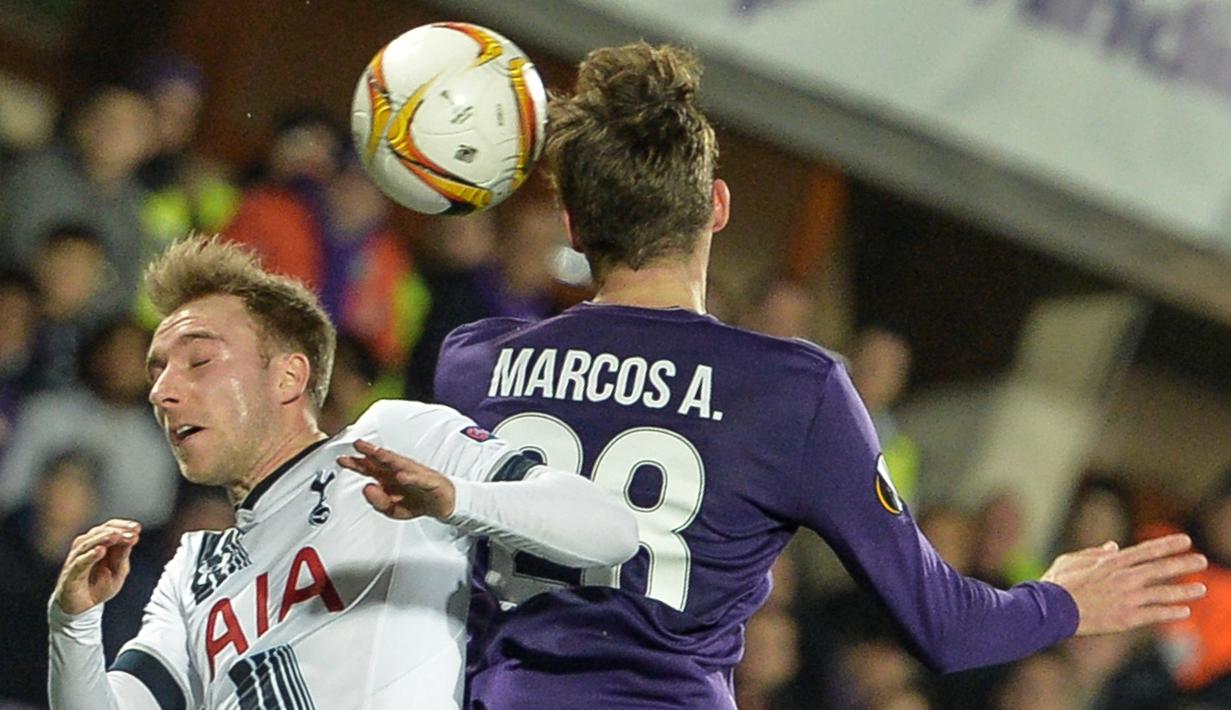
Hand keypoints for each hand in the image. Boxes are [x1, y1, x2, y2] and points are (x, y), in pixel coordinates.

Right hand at [54, 519, 140, 614]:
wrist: (82, 608)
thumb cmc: (99, 585)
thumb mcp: (118, 570)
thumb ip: (123, 555)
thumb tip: (133, 537)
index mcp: (98, 544)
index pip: (108, 528)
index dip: (122, 526)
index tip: (137, 528)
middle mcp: (84, 549)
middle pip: (98, 532)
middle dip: (116, 531)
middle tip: (131, 532)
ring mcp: (75, 560)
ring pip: (86, 544)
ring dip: (102, 539)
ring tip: (116, 536)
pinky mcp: (70, 575)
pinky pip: (79, 563)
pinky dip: (89, 555)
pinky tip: (100, 551)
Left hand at [337, 439, 455, 519]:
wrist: (442, 504)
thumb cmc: (417, 502)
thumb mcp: (393, 510)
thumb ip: (378, 502)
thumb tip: (367, 488)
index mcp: (388, 477)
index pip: (369, 468)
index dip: (355, 463)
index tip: (341, 459)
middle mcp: (400, 471)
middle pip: (382, 460)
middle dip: (370, 452)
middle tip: (357, 444)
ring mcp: (414, 474)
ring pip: (400, 464)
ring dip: (389, 458)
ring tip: (378, 453)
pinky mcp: (429, 481)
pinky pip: (418, 478)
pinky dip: (410, 477)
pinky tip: (402, 476)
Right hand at [1042, 533, 1206, 635]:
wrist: (1050, 609)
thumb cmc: (1056, 583)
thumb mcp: (1070, 560)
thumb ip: (1095, 553)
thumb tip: (1114, 546)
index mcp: (1111, 562)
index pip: (1146, 550)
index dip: (1167, 545)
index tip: (1186, 540)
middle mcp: (1123, 578)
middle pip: (1160, 569)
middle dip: (1183, 564)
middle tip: (1202, 560)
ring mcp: (1127, 599)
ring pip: (1163, 593)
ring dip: (1184, 590)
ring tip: (1202, 589)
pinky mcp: (1126, 618)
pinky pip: (1155, 614)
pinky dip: (1170, 612)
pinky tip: (1184, 612)